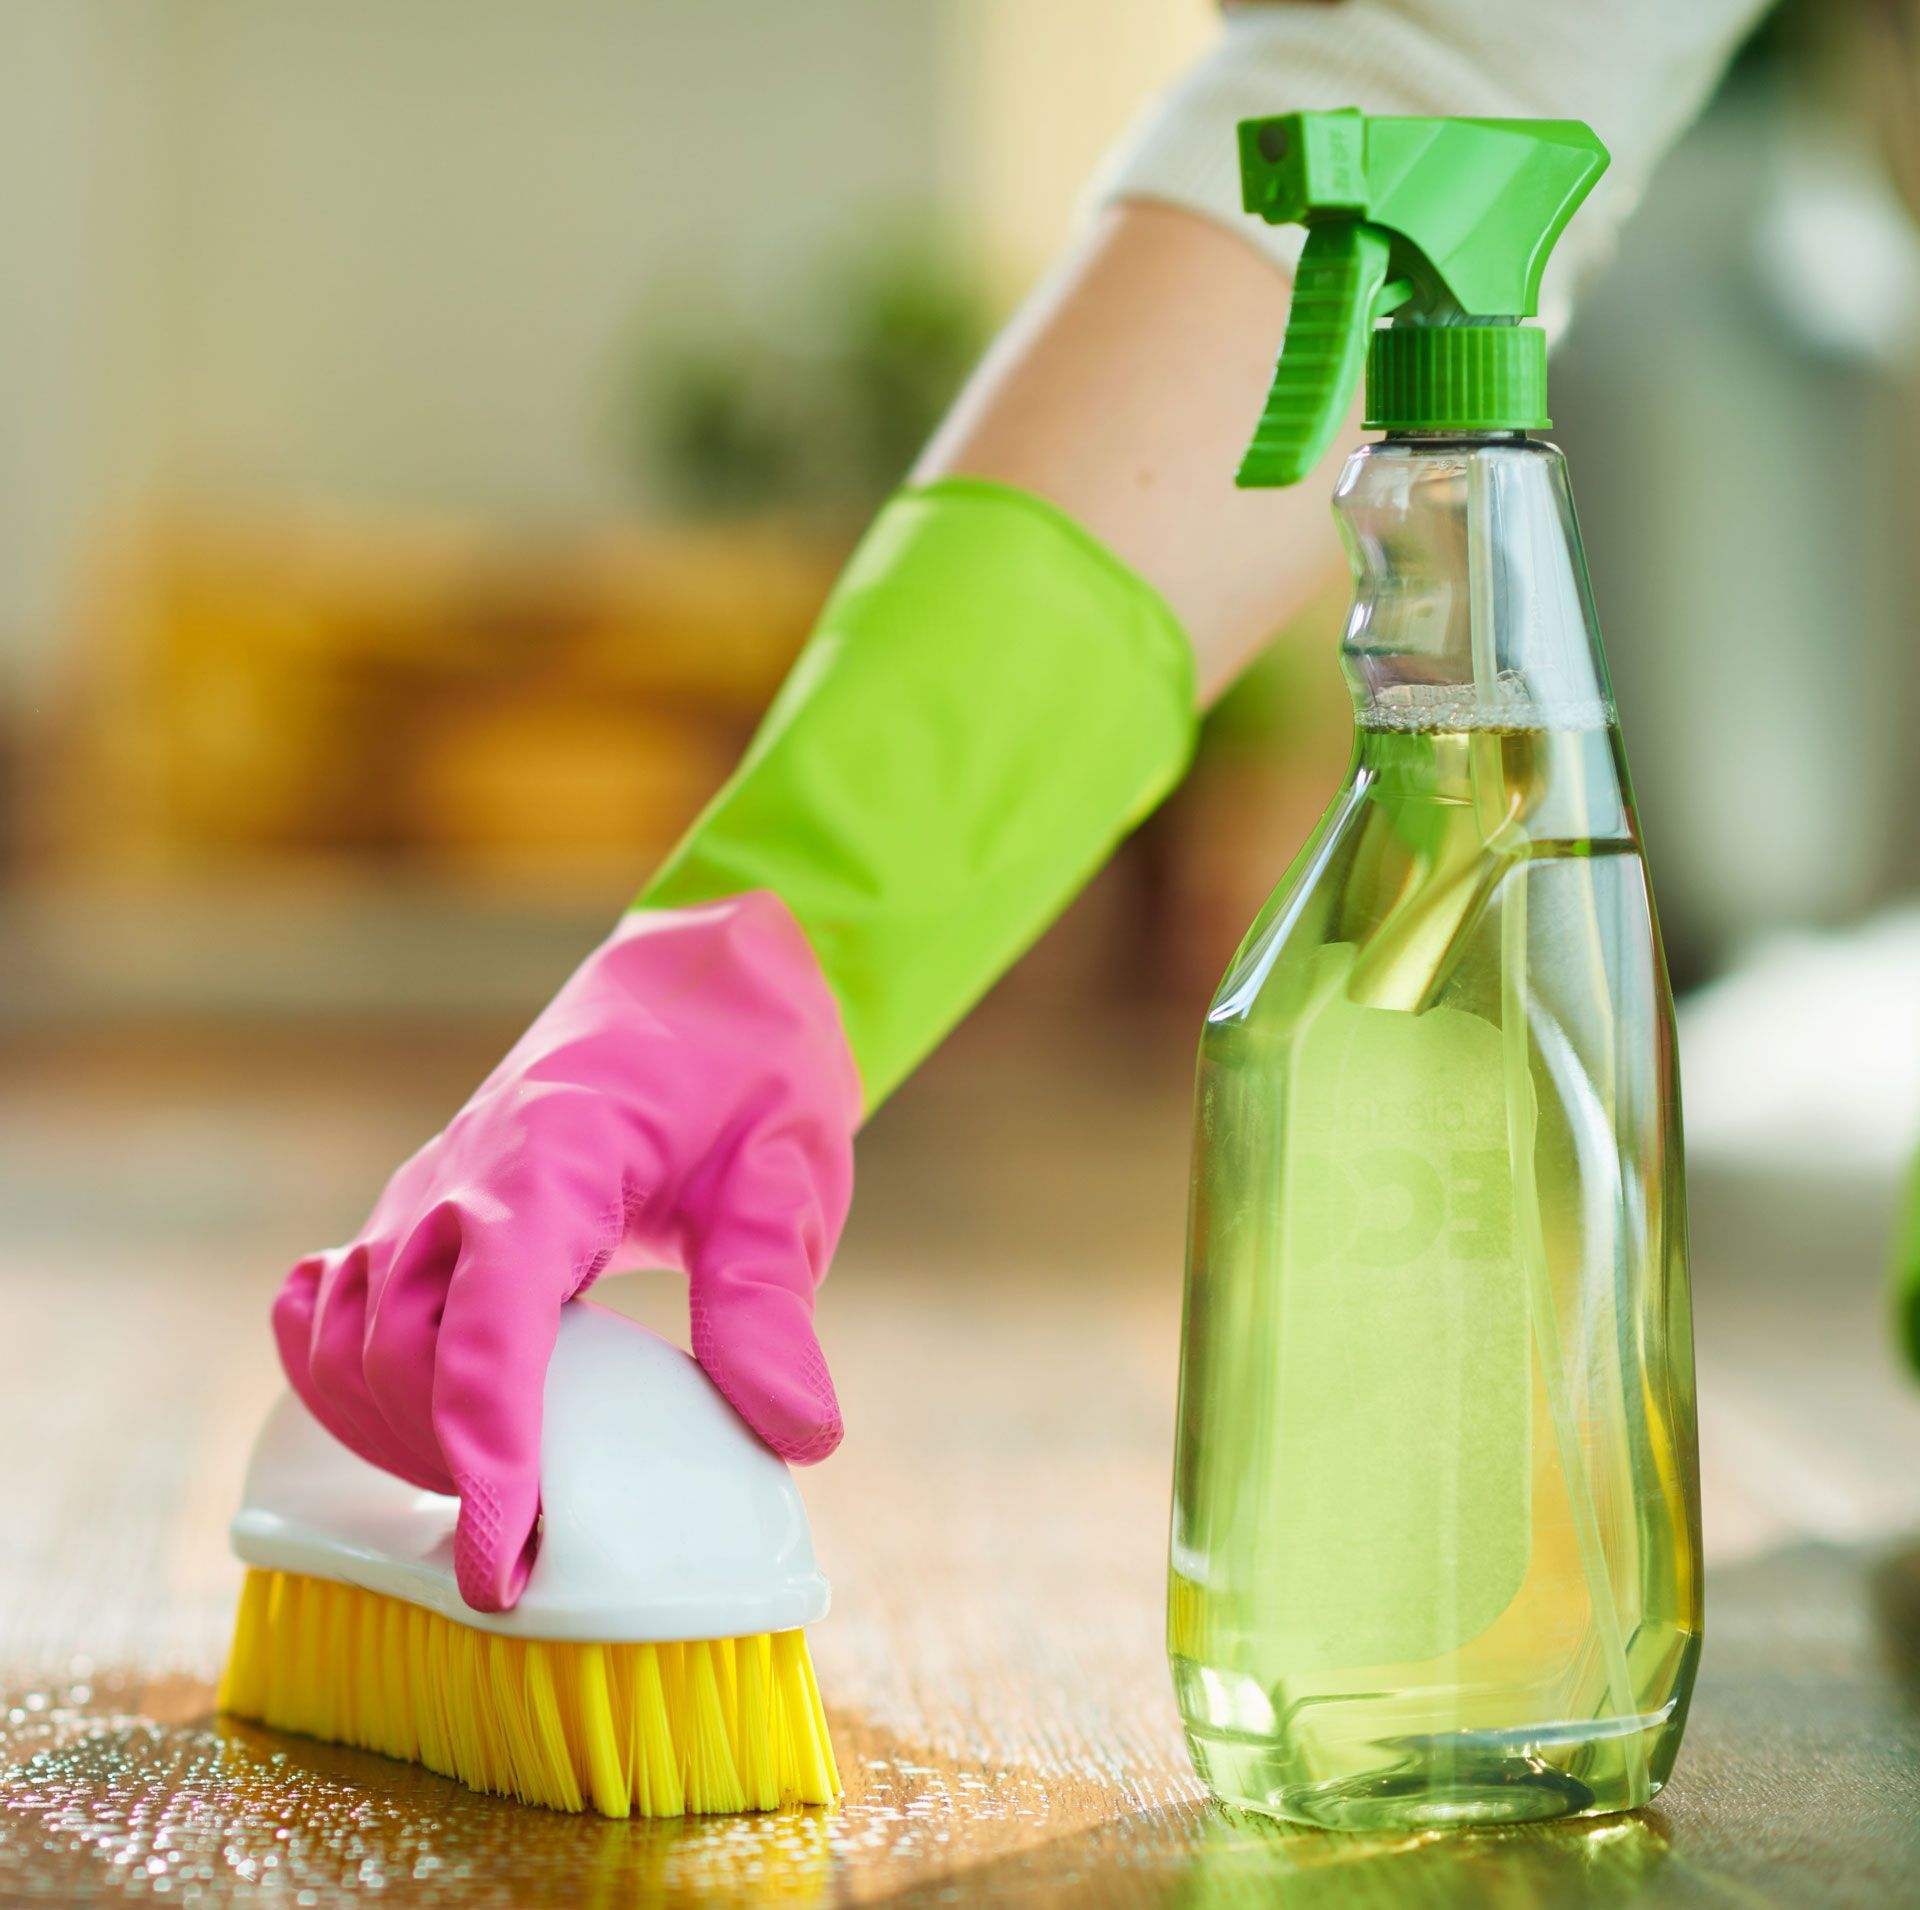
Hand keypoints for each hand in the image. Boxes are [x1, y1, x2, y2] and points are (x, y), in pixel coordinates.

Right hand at [271, 892, 860, 1611]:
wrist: (699, 977)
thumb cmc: (748, 1062)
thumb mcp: (787, 1170)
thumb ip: (772, 1299)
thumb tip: (798, 1434)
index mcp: (549, 1163)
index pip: (487, 1337)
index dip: (487, 1463)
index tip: (504, 1570)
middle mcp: (461, 1179)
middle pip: (401, 1356)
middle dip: (452, 1463)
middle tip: (536, 1540)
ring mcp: (427, 1189)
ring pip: (354, 1341)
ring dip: (399, 1433)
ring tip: (490, 1492)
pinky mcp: (422, 1205)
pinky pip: (334, 1303)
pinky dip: (348, 1375)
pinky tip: (407, 1420)